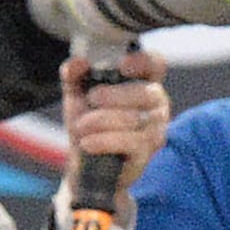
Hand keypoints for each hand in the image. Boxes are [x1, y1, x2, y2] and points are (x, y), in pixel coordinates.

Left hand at [63, 50, 171, 194]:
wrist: (86, 167)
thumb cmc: (88, 126)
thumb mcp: (76, 97)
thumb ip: (74, 76)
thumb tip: (77, 63)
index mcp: (142, 83)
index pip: (155, 65)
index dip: (143, 61)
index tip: (122, 65)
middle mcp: (156, 105)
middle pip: (146, 93)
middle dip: (115, 95)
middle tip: (91, 99)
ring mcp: (156, 129)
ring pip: (134, 119)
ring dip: (102, 120)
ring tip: (82, 126)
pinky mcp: (148, 152)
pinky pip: (130, 142)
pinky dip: (104, 141)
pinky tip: (87, 143)